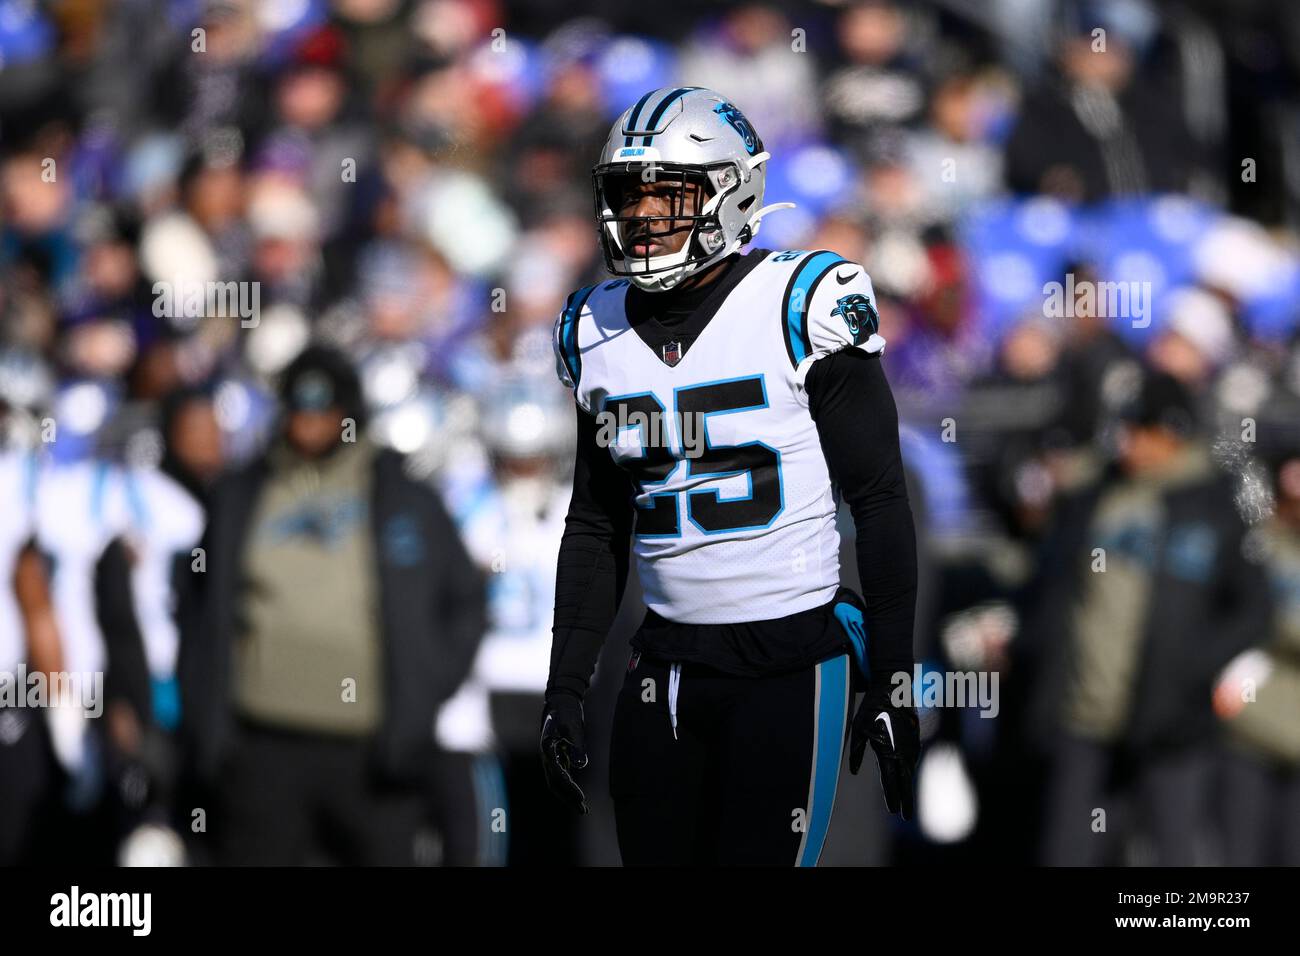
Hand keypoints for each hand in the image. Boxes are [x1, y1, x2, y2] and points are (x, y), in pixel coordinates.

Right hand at [539, 693, 588, 813]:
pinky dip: (569, 785)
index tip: (582, 798)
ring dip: (568, 794)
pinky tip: (577, 793)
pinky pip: (561, 774)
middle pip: (555, 784)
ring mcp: (550, 756)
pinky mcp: (557, 754)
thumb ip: (577, 745)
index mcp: (547, 749)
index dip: (570, 789)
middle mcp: (546, 756)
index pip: (558, 775)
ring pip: (557, 781)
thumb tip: (580, 765)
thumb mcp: (574, 727)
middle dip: (568, 798)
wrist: (561, 699)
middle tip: (583, 810)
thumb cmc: (566, 711)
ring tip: (582, 807)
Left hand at [849, 681, 918, 820]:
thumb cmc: (871, 709)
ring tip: (906, 803)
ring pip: (910, 771)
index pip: (890, 780)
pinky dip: (909, 771)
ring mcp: (911, 745)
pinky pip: (912, 760)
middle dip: (905, 799)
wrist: (893, 690)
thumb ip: (856, 752)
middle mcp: (902, 751)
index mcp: (887, 750)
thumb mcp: (858, 729)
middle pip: (904, 781)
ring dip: (908, 787)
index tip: (893, 811)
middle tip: (905, 816)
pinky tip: (906, 779)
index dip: (891, 796)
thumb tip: (852, 771)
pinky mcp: (914, 739)